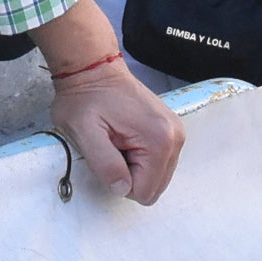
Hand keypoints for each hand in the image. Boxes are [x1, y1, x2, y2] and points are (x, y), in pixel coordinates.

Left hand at [31, 0, 182, 203]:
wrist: (93, 68)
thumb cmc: (84, 99)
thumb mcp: (84, 133)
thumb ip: (105, 164)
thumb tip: (122, 189)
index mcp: (159, 141)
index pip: (144, 192)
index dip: (120, 182)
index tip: (108, 154)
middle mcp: (176, 138)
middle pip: (155, 187)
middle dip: (130, 176)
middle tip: (112, 148)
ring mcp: (177, 133)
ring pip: (157, 177)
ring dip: (135, 167)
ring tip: (118, 141)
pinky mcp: (171, 129)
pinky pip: (158, 162)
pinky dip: (141, 158)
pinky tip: (126, 137)